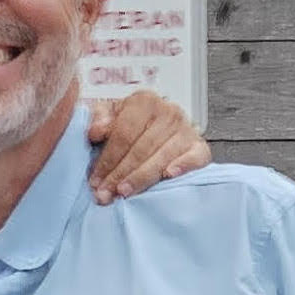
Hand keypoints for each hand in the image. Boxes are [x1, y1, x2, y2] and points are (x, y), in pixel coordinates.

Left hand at [86, 91, 210, 204]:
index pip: (124, 135)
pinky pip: (196, 157)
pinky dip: (183, 166)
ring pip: (162, 157)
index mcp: (143, 102)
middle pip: (141, 149)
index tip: (95, 179)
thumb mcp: (107, 116)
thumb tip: (96, 131)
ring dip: (141, 178)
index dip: (108, 159)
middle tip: (105, 192)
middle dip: (120, 174)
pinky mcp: (199, 146)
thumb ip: (98, 120)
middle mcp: (168, 112)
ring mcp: (186, 129)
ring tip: (124, 192)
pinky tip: (168, 175)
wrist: (152, 127)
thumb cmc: (127, 123)